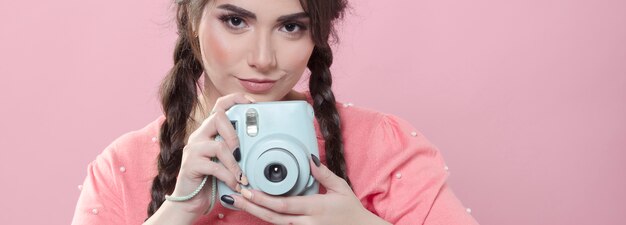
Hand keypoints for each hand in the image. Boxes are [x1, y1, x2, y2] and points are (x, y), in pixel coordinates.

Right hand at [169, 93, 254, 215]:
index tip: (251, 104)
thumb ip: (236, 150)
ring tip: (242, 177)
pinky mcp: (190, 165)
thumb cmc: (211, 180)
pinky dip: (229, 177)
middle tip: (242, 154)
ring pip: (219, 145)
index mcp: (208, 132)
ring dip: (235, 163)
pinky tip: (235, 185)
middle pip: (217, 117)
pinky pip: (215, 166)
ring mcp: (192, 149)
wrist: (189, 202)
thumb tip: (260, 145)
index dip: (235, 99)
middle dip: (235, 134)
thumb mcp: (226, 161)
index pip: (219, 106)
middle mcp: (198, 136)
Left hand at [228, 156, 390, 224]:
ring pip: (275, 223)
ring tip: (239, 202)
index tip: (248, 191)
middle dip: (252, 207)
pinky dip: (268, 217)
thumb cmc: (351, 210)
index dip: (264, 199)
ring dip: (256, 212)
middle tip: (234, 196)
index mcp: (315, 208)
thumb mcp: (341, 188)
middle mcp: (307, 222)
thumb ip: (323, 174)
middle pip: (274, 216)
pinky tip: (256, 209)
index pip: (285, 205)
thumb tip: (310, 158)